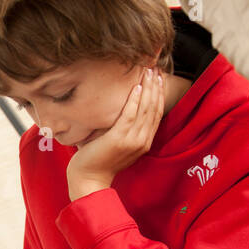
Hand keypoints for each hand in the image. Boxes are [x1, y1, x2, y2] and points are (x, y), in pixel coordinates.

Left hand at [67, 67, 164, 200]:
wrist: (89, 179)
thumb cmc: (100, 160)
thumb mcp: (119, 144)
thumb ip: (126, 130)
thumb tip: (124, 109)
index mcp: (144, 142)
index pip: (157, 114)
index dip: (159, 95)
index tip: (159, 78)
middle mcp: (142, 141)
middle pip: (154, 109)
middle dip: (156, 87)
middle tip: (156, 69)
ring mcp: (132, 140)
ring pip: (146, 109)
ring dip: (149, 89)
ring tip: (149, 72)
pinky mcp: (119, 138)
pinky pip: (130, 115)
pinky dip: (135, 100)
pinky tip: (136, 87)